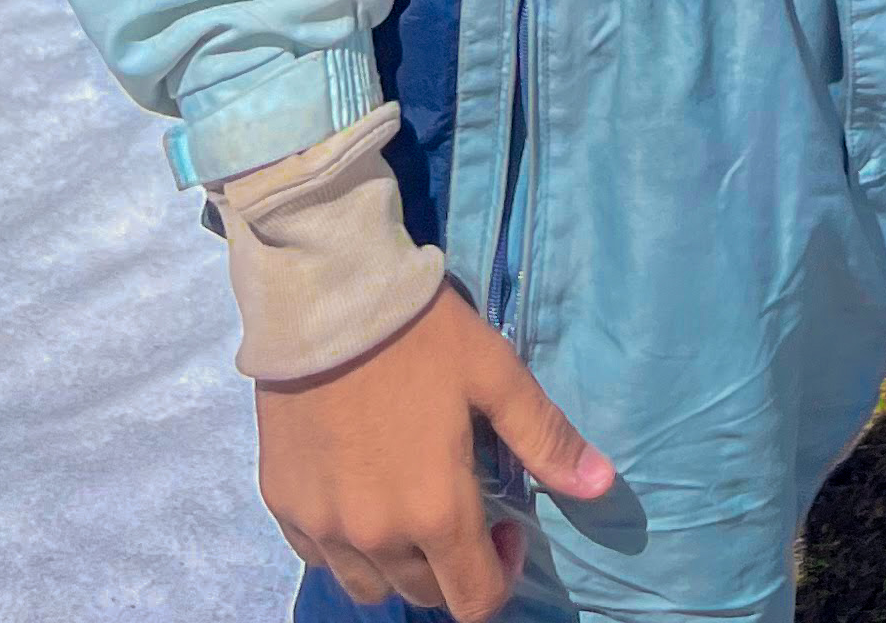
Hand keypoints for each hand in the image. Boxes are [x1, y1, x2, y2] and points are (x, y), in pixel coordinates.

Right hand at [255, 283, 614, 614]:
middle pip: (423, 594)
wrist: (324, 293)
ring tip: (405, 503)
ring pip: (368, 584)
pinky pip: (319, 554)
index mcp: (436, 512)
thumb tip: (603, 485)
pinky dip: (344, 542)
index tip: (506, 529)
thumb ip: (545, 437)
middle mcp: (377, 536)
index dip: (502, 575)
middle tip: (457, 504)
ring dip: (396, 561)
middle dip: (451, 564)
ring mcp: (323, 526)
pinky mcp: (282, 503)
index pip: (475, 601)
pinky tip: (356, 490)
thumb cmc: (419, 332)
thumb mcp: (494, 373)